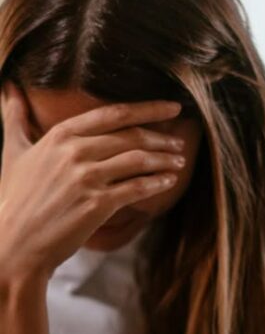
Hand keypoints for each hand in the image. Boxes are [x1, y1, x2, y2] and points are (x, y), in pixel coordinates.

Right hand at [0, 84, 184, 279]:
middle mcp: (75, 151)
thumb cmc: (14, 199)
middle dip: (162, 137)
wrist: (14, 243)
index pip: (113, 114)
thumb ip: (15, 119)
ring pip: (138, 160)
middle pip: (131, 136)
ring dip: (164, 159)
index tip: (171, 106)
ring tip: (179, 161)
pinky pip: (137, 188)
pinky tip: (170, 181)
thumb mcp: (13, 153)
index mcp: (60, 135)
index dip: (148, 108)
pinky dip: (158, 183)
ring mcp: (87, 178)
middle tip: (179, 141)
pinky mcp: (97, 205)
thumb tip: (11, 90)